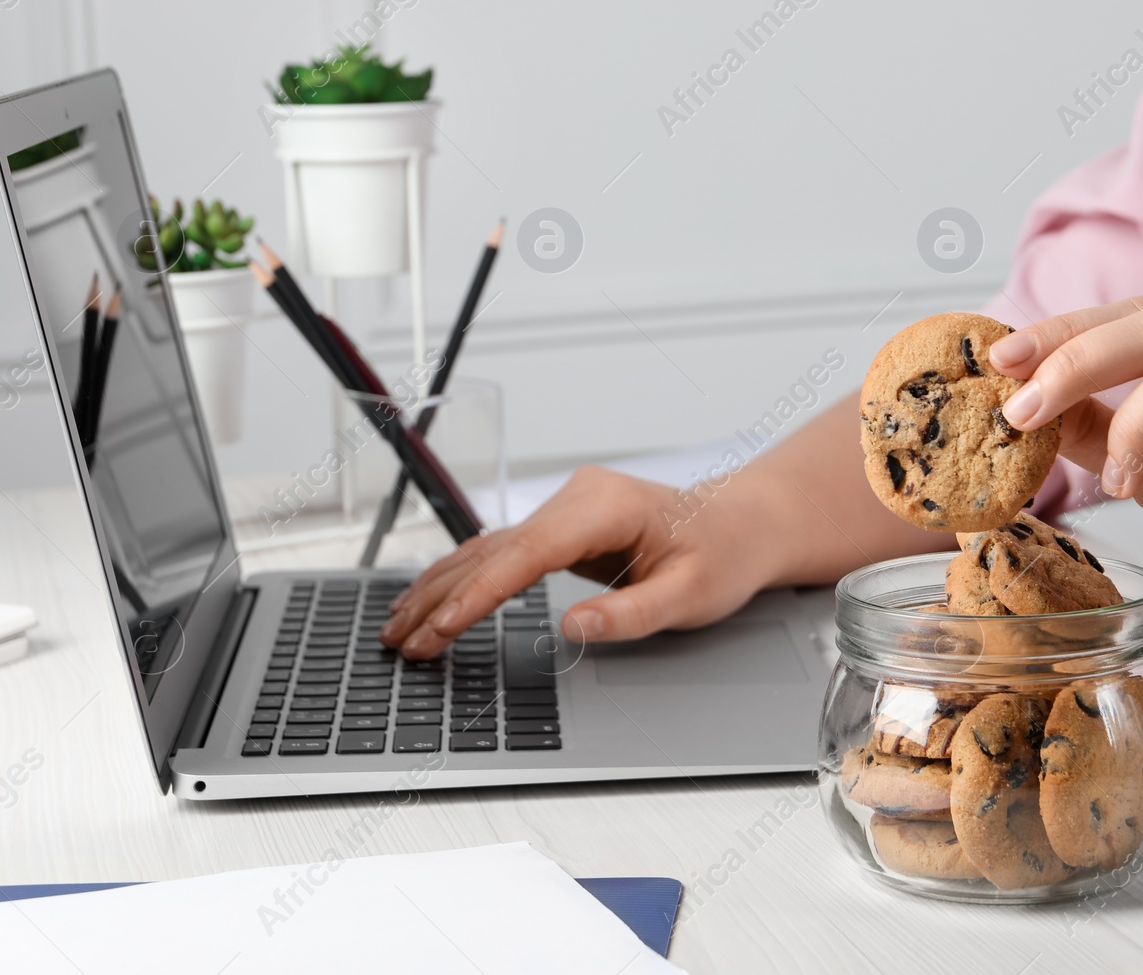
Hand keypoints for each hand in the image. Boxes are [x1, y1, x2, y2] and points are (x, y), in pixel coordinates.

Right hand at [380, 466, 783, 658]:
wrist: (742, 524)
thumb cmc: (724, 555)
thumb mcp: (691, 596)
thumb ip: (632, 614)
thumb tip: (572, 627)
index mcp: (605, 507)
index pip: (525, 554)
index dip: (478, 594)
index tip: (443, 629)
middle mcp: (577, 499)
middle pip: (493, 550)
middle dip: (443, 598)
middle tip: (402, 643)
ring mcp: (567, 508)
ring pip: (489, 549)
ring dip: (442, 588)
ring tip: (401, 628)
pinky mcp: (563, 525)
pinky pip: (504, 553)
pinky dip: (467, 580)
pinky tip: (434, 601)